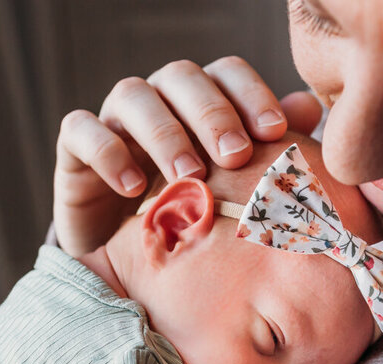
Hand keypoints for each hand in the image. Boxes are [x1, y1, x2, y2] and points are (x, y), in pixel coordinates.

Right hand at [53, 56, 323, 255]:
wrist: (129, 271)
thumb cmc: (193, 224)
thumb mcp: (236, 195)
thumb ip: (270, 151)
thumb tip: (309, 108)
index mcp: (200, 102)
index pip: (226, 73)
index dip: (251, 95)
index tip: (276, 133)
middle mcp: (158, 102)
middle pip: (182, 77)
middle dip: (212, 113)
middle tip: (236, 155)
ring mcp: (114, 122)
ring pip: (132, 96)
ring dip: (165, 132)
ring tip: (188, 176)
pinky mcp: (74, 152)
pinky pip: (80, 130)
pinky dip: (106, 152)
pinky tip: (134, 187)